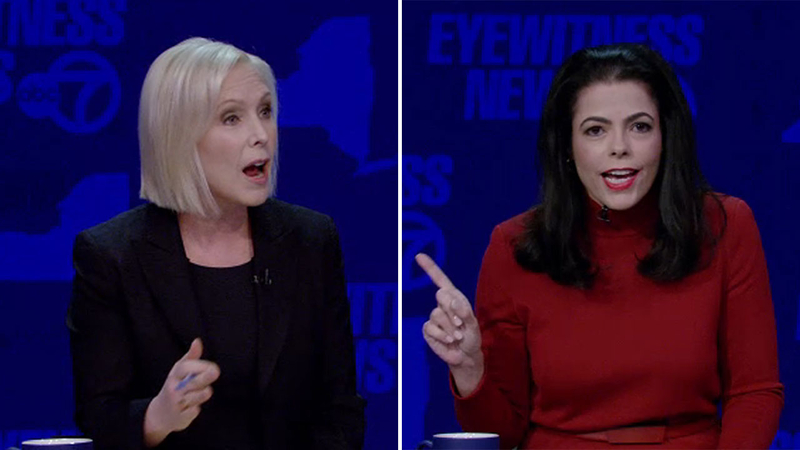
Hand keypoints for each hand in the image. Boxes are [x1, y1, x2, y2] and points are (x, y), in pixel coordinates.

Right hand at [143, 338, 219, 446]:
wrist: (159, 415)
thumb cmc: (175, 387)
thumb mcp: (178, 371)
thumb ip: (191, 357)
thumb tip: (198, 341)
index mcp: (174, 376)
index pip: (185, 368)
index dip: (199, 366)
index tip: (213, 366)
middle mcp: (174, 389)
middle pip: (191, 382)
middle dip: (204, 377)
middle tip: (215, 371)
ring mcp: (177, 403)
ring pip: (193, 397)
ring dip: (202, 394)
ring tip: (207, 391)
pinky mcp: (181, 417)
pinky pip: (191, 412)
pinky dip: (194, 410)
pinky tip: (194, 408)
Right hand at [416, 253, 483, 395]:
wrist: (466, 356)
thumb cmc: (471, 337)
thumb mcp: (473, 324)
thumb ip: (464, 312)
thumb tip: (452, 301)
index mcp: (455, 298)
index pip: (440, 280)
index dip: (430, 267)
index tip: (419, 256)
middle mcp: (443, 305)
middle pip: (441, 295)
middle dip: (452, 310)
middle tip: (461, 324)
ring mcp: (434, 317)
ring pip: (437, 314)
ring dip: (450, 327)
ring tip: (458, 336)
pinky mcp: (428, 330)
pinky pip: (431, 327)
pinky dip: (443, 335)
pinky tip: (450, 341)